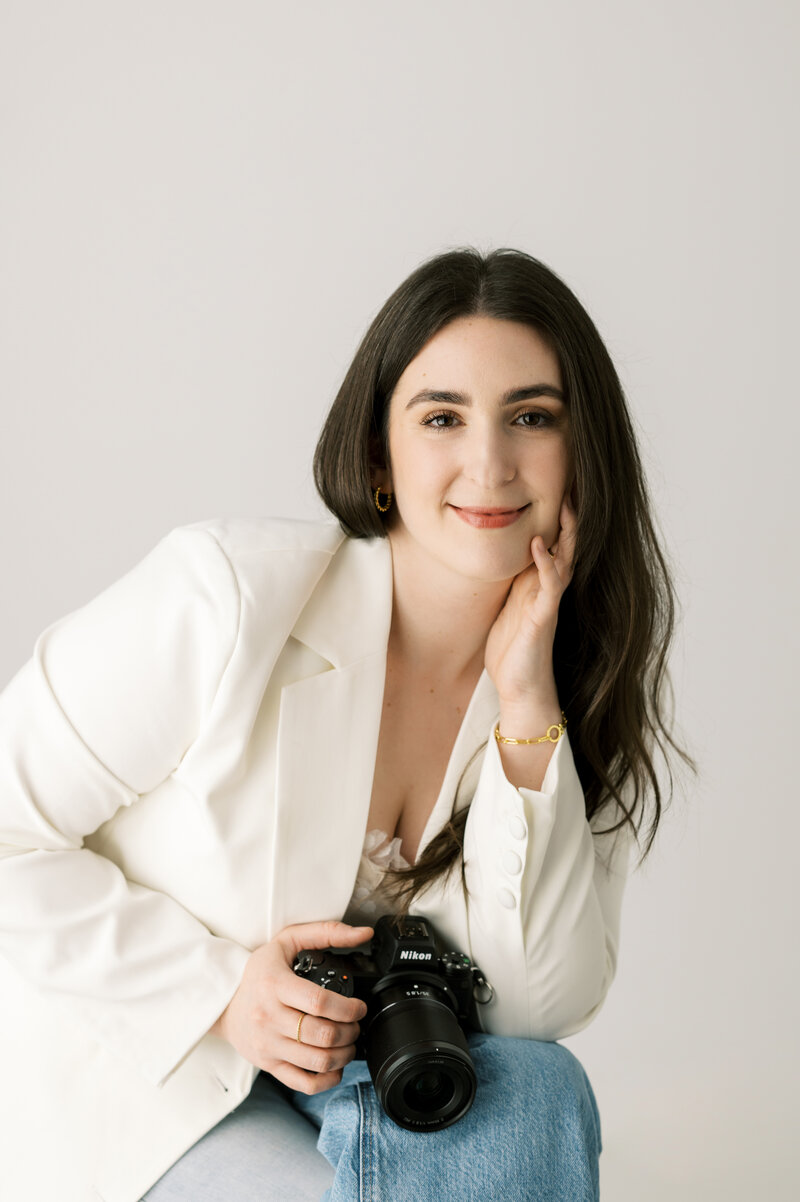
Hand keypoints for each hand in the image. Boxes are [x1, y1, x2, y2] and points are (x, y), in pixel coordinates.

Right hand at [209, 920, 372, 1093]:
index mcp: (275, 985)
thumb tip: (363, 933)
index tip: (359, 1007)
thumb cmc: (260, 972)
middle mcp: (269, 1017)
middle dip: (350, 1032)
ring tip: (349, 1042)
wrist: (225, 1004)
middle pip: (322, 1034)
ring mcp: (268, 1045)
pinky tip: (336, 1066)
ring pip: (317, 1060)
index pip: (319, 1002)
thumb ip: (326, 932)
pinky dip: (328, 1079)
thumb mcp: (287, 941)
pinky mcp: (268, 1065)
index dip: (348, 1008)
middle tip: (356, 1025)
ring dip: (344, 1054)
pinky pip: (303, 1083)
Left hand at [484, 493, 576, 708]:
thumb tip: (489, 559)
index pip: (552, 545)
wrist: (519, 687)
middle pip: (566, 546)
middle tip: (572, 486)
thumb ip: (505, 584)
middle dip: (569, 518)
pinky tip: (540, 543)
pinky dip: (546, 562)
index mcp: (537, 586)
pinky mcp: (544, 616)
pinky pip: (550, 583)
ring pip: (564, 559)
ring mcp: (549, 601)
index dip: (555, 520)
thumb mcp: (503, 607)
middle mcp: (548, 590)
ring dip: (566, 533)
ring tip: (566, 505)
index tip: (556, 490)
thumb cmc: (510, 651)